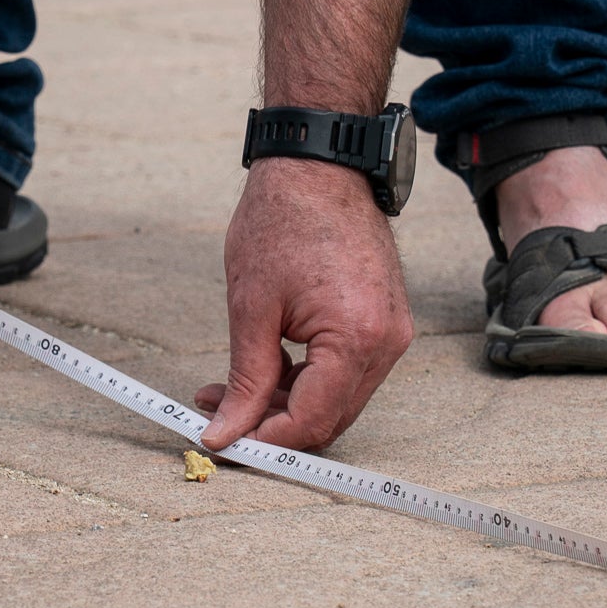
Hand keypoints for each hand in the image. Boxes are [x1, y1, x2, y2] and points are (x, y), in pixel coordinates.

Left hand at [196, 159, 412, 450]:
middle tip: (215, 413)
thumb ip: (245, 380)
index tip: (221, 440)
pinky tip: (262, 367)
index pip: (312, 421)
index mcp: (356, 339)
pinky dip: (304, 379)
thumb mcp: (251, 308)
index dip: (265, 439)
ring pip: (335, 399)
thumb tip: (226, 432)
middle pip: (328, 418)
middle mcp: (386, 343)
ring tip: (225, 387)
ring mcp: (391, 333)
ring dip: (283, 402)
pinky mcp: (384, 323)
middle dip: (270, 423)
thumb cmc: (282, 222)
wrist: (318, 166)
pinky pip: (344, 373)